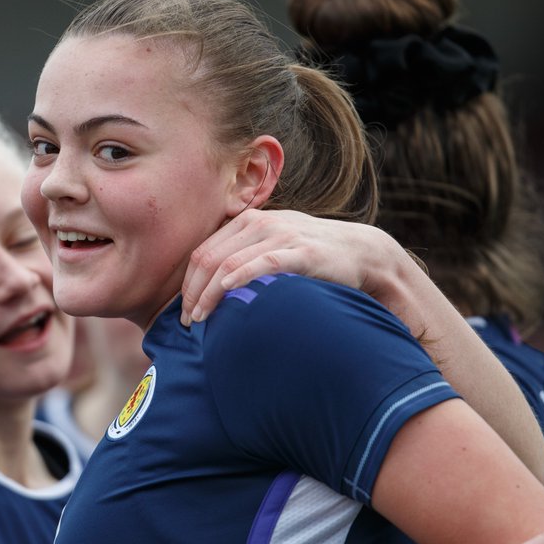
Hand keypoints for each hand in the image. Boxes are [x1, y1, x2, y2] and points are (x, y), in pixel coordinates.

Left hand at [180, 210, 403, 325]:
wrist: (361, 250)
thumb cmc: (311, 254)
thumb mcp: (272, 245)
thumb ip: (244, 255)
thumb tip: (211, 286)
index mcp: (247, 222)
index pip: (203, 252)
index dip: (187, 283)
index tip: (182, 310)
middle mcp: (260, 224)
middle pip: (209, 259)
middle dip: (192, 293)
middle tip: (186, 321)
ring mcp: (281, 236)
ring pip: (229, 264)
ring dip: (208, 294)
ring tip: (200, 319)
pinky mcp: (301, 252)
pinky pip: (263, 262)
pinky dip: (240, 277)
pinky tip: (225, 292)